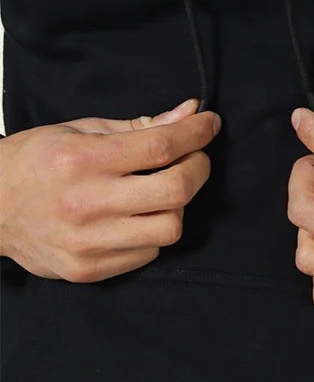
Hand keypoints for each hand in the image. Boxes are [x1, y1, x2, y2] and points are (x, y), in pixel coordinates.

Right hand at [0, 98, 220, 281]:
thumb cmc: (36, 161)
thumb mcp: (82, 130)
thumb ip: (140, 126)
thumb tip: (190, 112)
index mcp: (83, 160)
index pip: (160, 147)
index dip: (195, 134)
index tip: (209, 124)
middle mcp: (85, 203)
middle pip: (175, 190)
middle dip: (198, 168)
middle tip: (193, 158)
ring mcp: (86, 242)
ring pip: (169, 229)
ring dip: (177, 205)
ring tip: (162, 191)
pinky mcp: (87, 270)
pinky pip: (148, 254)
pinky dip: (154, 233)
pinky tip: (139, 217)